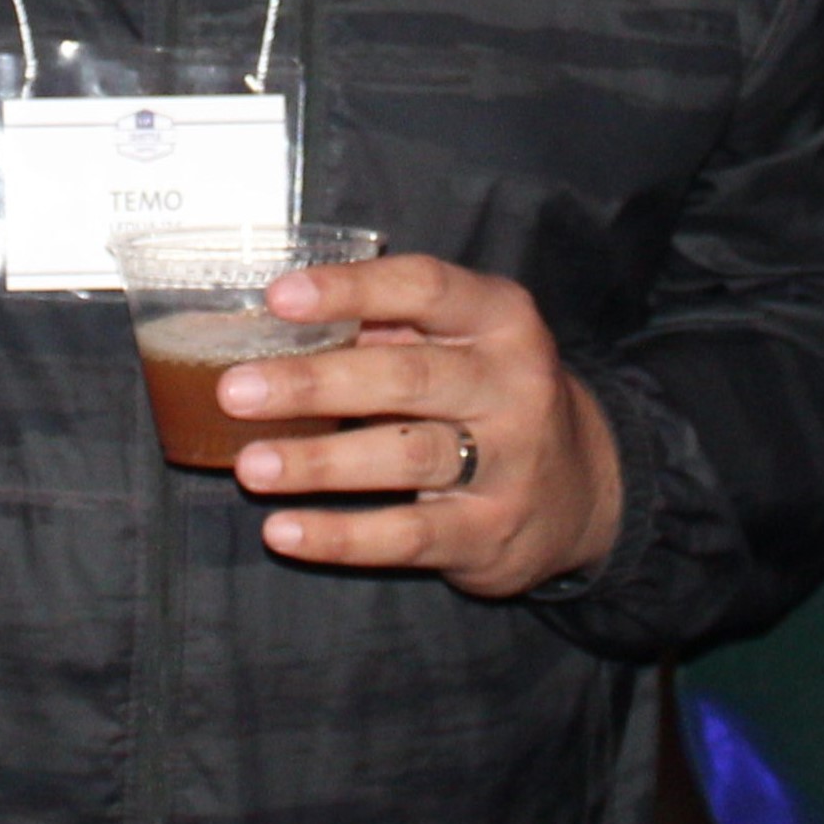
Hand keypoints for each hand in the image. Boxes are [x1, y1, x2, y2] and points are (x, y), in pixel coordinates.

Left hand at [216, 253, 623, 595]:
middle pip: (408, 377)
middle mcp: (513, 384)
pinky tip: (284, 530)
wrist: (585, 489)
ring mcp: (508, 463)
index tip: (279, 298)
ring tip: (252, 464)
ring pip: (406, 457)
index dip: (350, 289)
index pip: (424, 287)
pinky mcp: (490, 533)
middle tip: (238, 390)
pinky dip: (341, 536)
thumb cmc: (491, 396)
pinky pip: (407, 536)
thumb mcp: (464, 343)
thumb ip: (390, 328)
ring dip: (320, 463)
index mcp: (500, 319)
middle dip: (315, 384)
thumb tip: (277, 327)